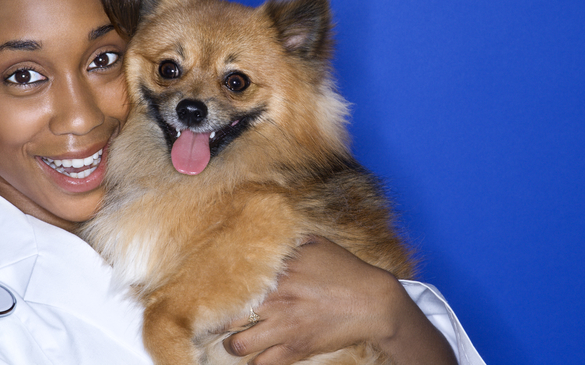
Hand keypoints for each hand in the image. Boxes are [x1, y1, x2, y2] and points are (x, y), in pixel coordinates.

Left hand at [222, 237, 456, 364]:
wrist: (374, 303)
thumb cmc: (346, 271)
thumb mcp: (318, 245)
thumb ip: (290, 242)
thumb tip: (268, 234)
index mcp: (280, 273)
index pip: (234, 282)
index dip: (218, 288)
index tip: (209, 291)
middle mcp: (277, 301)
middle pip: (228, 315)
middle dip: (218, 319)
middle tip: (216, 319)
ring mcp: (285, 328)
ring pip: (238, 345)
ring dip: (234, 342)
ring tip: (236, 338)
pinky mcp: (297, 349)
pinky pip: (262, 364)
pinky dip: (256, 361)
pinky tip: (258, 354)